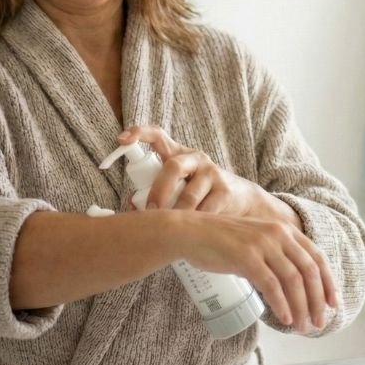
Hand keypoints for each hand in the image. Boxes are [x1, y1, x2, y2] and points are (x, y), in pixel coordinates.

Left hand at [118, 125, 298, 226]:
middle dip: (158, 192)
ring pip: (188, 196)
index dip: (139, 134)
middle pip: (173, 167)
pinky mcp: (225, 191)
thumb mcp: (177, 187)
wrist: (243, 202)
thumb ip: (154, 192)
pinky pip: (205, 211)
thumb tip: (130, 208)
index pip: (158, 136)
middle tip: (150, 212)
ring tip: (173, 228)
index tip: (122, 139)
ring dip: (177, 215)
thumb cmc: (199, 195)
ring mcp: (212, 173)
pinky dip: (196, 224)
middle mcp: (195, 159)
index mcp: (178, 154)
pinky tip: (195, 231)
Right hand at [174, 211, 337, 332]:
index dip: (328, 282)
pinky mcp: (247, 257)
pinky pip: (271, 285)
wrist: (190, 232)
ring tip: (302, 326)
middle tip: (320, 322)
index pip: (317, 257)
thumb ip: (277, 256)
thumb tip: (294, 286)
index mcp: (285, 230)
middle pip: (309, 271)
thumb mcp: (257, 242)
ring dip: (301, 307)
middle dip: (318, 300)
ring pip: (293, 280)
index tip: (334, 303)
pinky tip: (285, 319)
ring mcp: (263, 245)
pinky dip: (281, 304)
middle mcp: (278, 234)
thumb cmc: (221, 242)